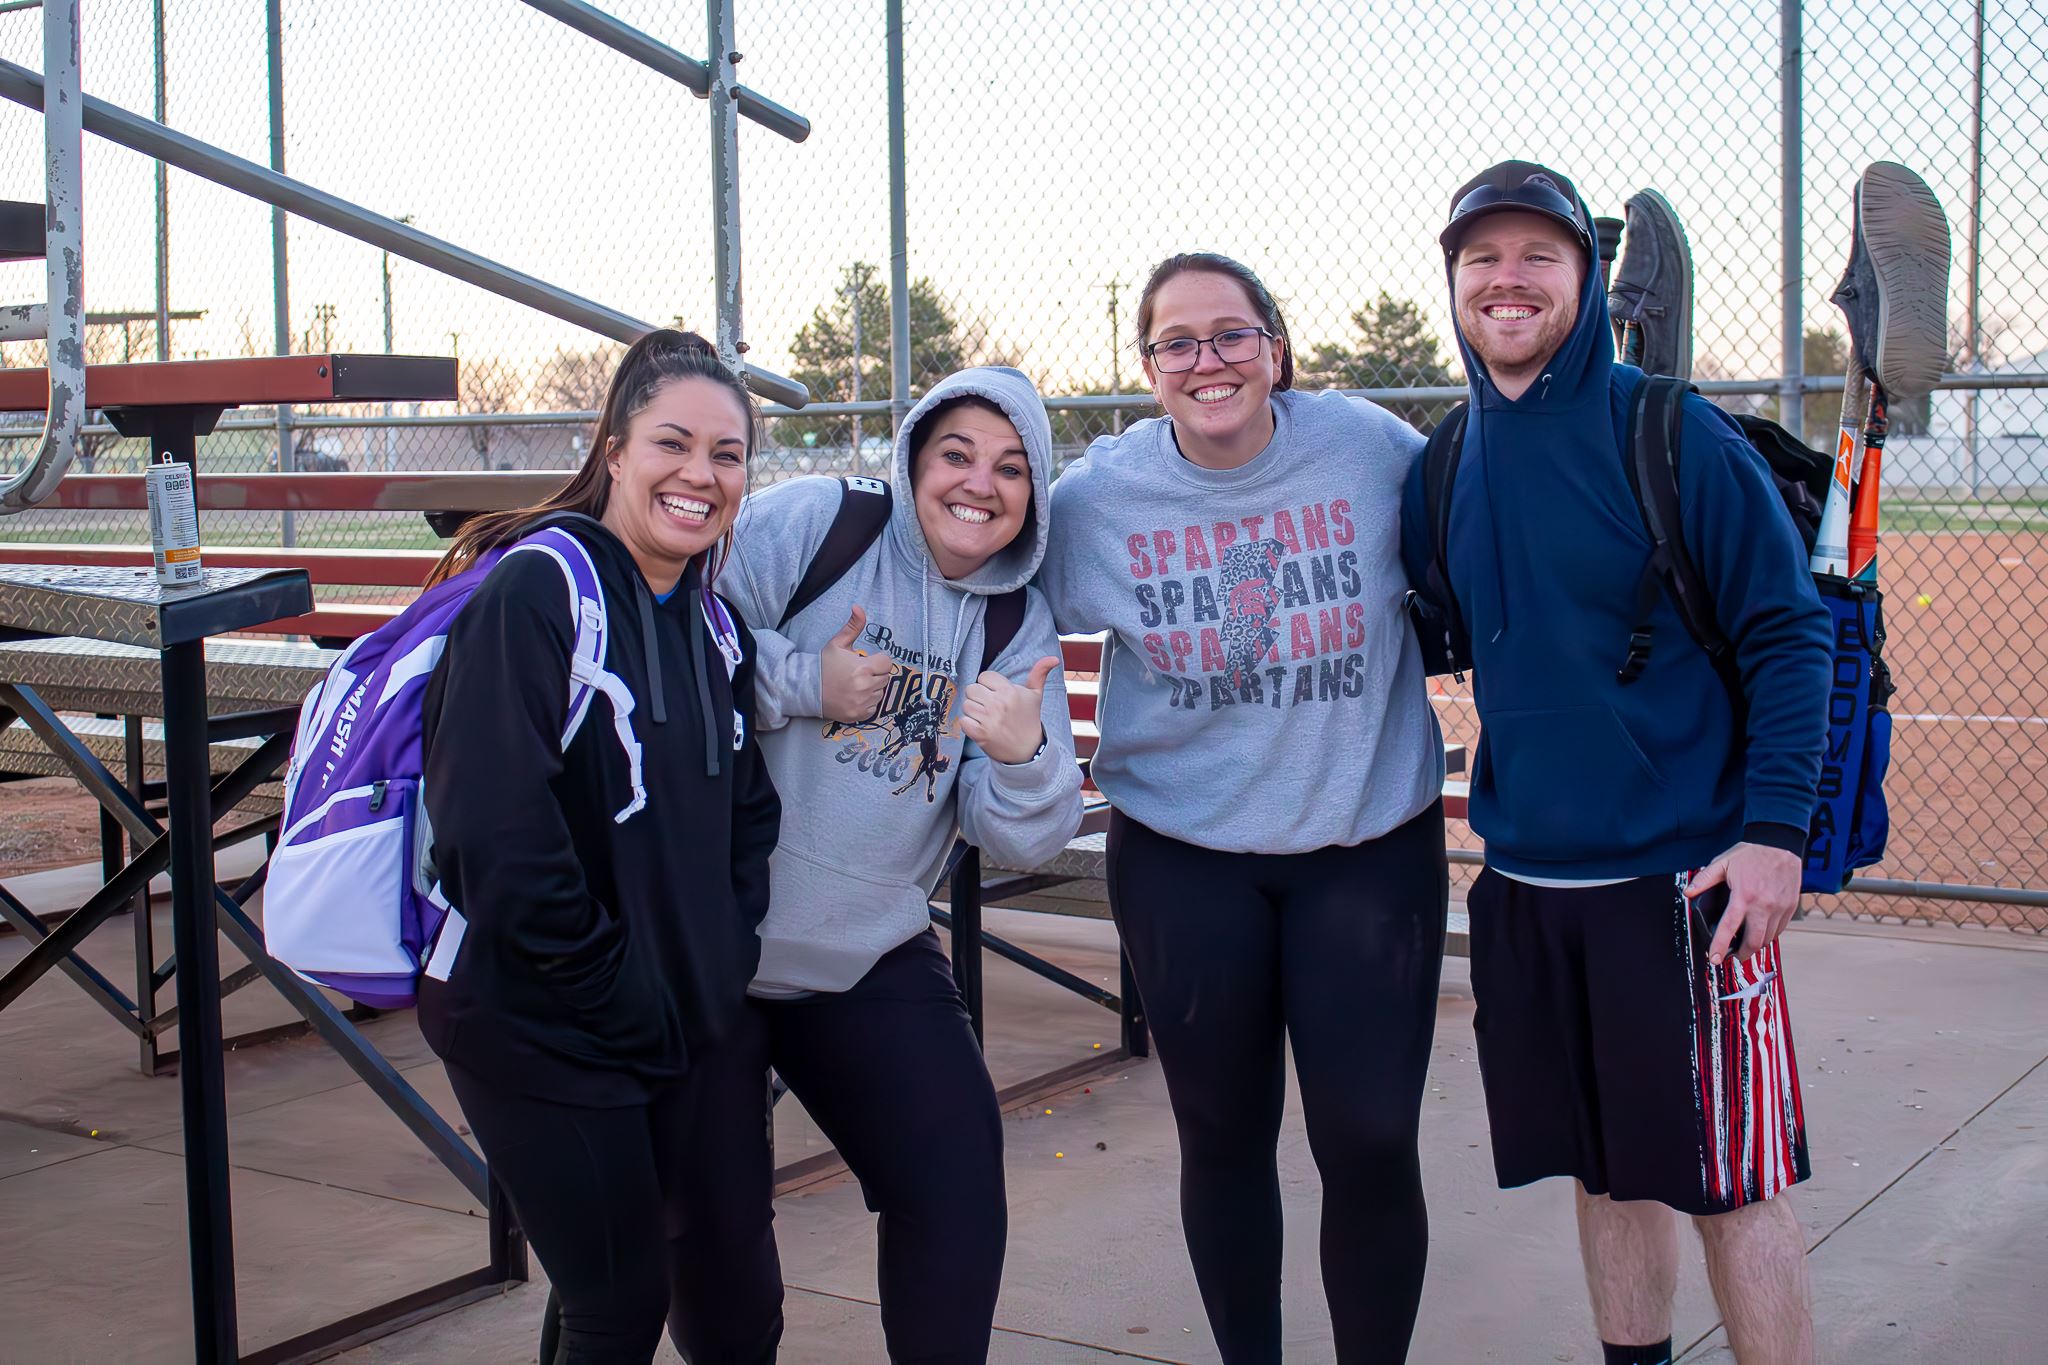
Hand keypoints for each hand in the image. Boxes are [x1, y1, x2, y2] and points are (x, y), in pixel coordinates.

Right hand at [818, 606, 893, 723]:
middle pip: (885, 678)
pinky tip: (854, 696)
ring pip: (881, 693)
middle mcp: (865, 687)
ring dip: (872, 688)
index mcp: (862, 668)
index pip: (887, 663)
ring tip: (855, 684)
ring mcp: (862, 703)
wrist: (807, 689)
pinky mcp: (858, 715)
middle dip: (875, 674)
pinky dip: (867, 702)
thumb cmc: (824, 665)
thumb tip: (858, 606)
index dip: (877, 660)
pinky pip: (874, 707)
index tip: (866, 661)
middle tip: (858, 673)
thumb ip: (853, 626)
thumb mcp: (838, 643)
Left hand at [958, 657, 1058, 763]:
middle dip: (979, 696)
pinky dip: (969, 723)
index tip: (996, 694)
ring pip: (966, 704)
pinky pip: (963, 720)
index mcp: (1010, 692)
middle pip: (972, 688)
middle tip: (990, 706)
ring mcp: (988, 719)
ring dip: (973, 710)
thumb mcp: (1036, 695)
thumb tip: (1053, 658)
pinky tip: (980, 726)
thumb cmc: (1029, 719)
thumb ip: (1040, 673)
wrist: (1028, 749)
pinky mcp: (980, 734)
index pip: (984, 676)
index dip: (988, 685)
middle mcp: (998, 704)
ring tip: (986, 716)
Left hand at [1688, 842, 1801, 965]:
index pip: (1729, 927)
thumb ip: (1704, 879)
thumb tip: (1688, 892)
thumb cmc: (1752, 853)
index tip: (1714, 958)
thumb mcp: (1723, 862)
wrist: (1781, 844)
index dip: (1720, 946)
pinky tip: (1761, 932)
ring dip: (1756, 945)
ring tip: (1746, 945)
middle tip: (1733, 955)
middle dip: (1742, 954)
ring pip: (1769, 938)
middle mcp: (1764, 905)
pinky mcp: (1790, 907)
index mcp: (1744, 895)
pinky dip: (1770, 935)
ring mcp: (1780, 908)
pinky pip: (1780, 929)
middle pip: (1754, 942)